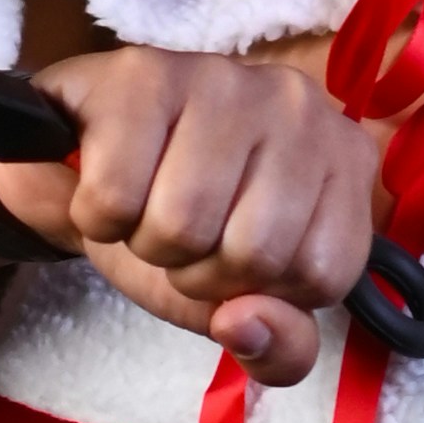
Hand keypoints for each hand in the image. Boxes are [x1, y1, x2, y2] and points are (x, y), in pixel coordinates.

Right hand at [0, 48, 382, 385]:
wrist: (80, 163)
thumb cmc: (180, 222)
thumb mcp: (242, 302)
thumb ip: (280, 348)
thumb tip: (242, 324)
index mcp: (344, 158)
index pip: (322, 275)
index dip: (261, 291)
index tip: (233, 254)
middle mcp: (299, 105)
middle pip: (255, 252)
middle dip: (198, 270)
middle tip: (180, 231)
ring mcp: (222, 79)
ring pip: (184, 224)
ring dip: (144, 243)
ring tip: (143, 206)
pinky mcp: (141, 74)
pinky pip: (116, 196)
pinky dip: (95, 218)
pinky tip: (105, 182)